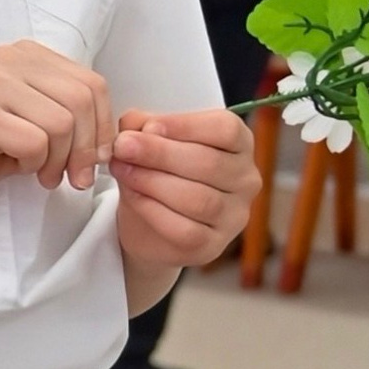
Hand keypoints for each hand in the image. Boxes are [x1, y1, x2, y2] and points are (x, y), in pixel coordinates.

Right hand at [0, 42, 114, 209]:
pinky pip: (35, 143)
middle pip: (81, 100)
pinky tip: (17, 167)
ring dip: (58, 160)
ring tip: (43, 174)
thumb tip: (113, 141)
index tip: (94, 158)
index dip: (103, 126)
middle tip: (74, 176)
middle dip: (85, 147)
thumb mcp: (37, 122)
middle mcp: (9, 60)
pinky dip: (34, 164)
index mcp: (27, 55)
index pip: (92, 83)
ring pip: (62, 123)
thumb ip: (72, 116)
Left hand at [112, 105, 256, 270]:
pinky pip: (185, 229)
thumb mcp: (150, 144)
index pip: (226, 130)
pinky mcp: (212, 246)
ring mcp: (234, 216)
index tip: (148, 126)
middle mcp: (245, 180)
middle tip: (123, 146)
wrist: (149, 227)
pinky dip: (153, 210)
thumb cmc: (158, 174)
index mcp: (239, 145)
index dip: (186, 125)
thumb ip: (143, 128)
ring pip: (197, 198)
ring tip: (123, 170)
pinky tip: (133, 197)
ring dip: (153, 181)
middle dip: (159, 153)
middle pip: (209, 163)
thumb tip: (132, 123)